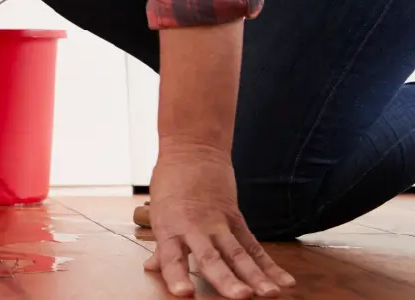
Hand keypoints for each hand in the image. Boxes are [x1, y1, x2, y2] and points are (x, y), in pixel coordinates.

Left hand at [146, 144, 294, 297]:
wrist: (192, 150)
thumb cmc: (170, 182)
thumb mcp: (159, 213)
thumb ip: (161, 247)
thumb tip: (151, 269)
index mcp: (169, 228)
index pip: (171, 256)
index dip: (176, 275)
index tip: (184, 293)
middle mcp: (195, 228)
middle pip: (211, 257)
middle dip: (226, 279)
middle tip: (239, 296)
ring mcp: (218, 223)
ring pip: (238, 253)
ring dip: (254, 275)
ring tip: (269, 294)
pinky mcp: (236, 219)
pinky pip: (254, 245)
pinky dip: (269, 265)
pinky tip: (284, 281)